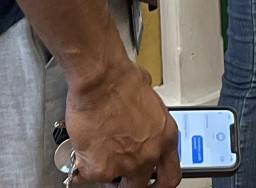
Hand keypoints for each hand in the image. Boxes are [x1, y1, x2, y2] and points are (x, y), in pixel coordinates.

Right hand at [66, 63, 179, 187]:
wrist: (100, 79)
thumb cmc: (121, 79)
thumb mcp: (149, 96)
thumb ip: (148, 115)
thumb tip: (141, 114)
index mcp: (165, 136)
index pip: (171, 174)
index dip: (160, 180)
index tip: (152, 181)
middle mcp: (149, 154)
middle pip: (144, 186)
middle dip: (131, 182)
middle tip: (121, 174)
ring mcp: (126, 165)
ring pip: (117, 184)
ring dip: (108, 174)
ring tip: (99, 156)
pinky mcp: (101, 169)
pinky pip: (91, 176)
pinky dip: (85, 166)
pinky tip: (84, 150)